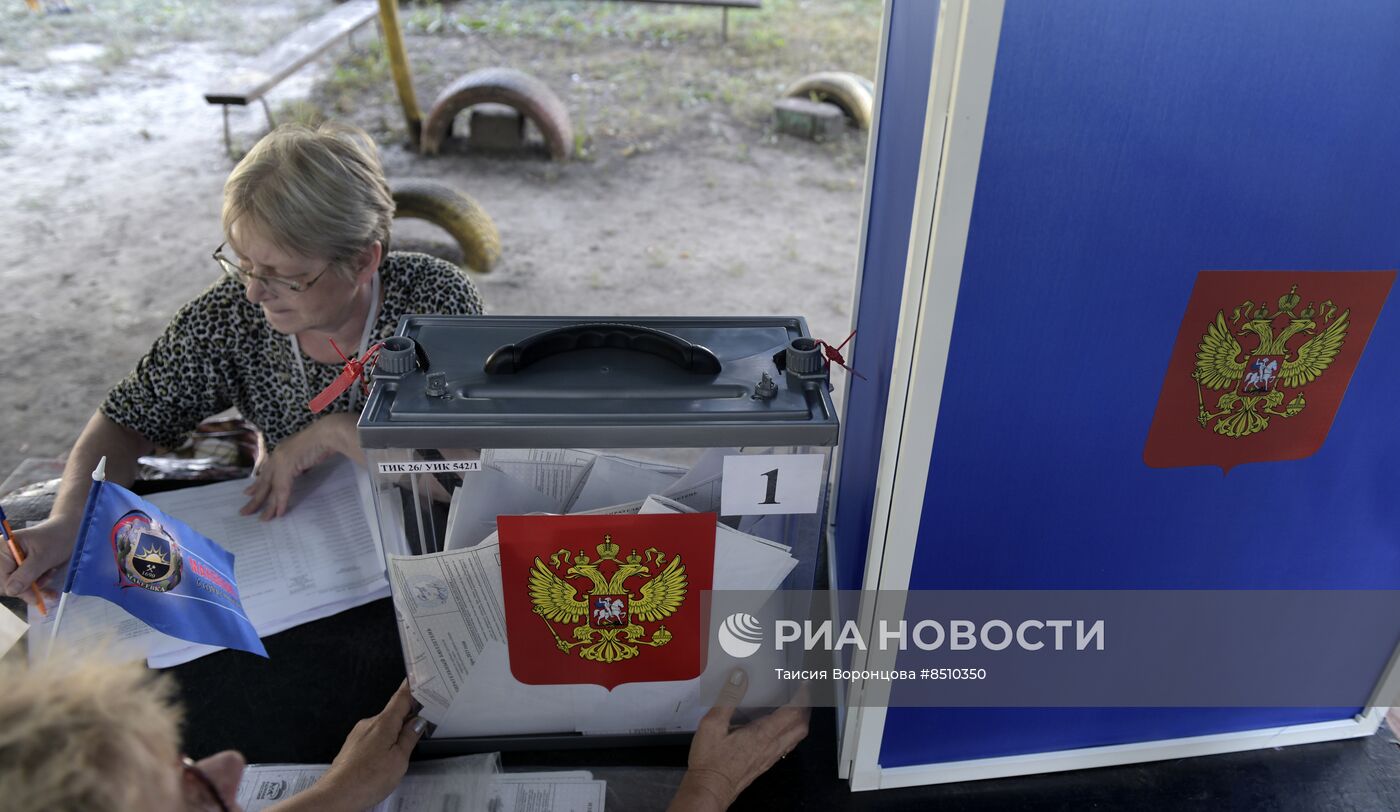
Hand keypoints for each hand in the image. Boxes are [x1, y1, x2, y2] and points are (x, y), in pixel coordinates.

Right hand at [1, 516, 76, 607]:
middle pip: (6, 585)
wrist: (68, 534)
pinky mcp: (20, 571)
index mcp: (2, 549)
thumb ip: (26, 574)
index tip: (36, 593)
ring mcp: (11, 565)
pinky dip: (38, 588)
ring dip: (35, 586)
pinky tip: (49, 584)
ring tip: (50, 574)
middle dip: (28, 587)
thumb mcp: (42, 557)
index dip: (18, 587)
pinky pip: (24, 587)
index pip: (1, 578)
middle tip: (47, 579)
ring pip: (16, 588)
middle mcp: (2, 557)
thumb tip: (11, 591)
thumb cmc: (56, 540)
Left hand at [241, 414, 361, 519]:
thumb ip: (300, 461)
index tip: (249, 493)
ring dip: (267, 505)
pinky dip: (281, 502)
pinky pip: (282, 489)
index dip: (258, 483)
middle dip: (255, 497)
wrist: (327, 433)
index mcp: (281, 451)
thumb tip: (302, 469)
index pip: (267, 471)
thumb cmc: (323, 439)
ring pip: (271, 488)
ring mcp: (281, 461)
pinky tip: (278, 513)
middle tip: (246, 511)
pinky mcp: (287, 467)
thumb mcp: (306, 453)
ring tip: (263, 519)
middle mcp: (277, 456)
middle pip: (264, 481)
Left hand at [293, 680, 425, 811]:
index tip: (420, 677)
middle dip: (408, 717)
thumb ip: (409, 738)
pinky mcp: (353, 746)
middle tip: (423, 724)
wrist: (335, 795)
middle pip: (393, 713)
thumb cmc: (366, 780)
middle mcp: (369, 724)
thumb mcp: (398, 760)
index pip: (401, 697)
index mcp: (384, 723)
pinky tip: (386, 759)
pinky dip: (383, 742)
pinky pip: (373, 737)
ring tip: (404, 750)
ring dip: (395, 733)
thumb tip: (417, 722)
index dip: (412, 686)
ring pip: (383, 727)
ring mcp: (359, 734)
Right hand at [669, 669, 809, 811]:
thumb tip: (739, 678)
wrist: (710, 789)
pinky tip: (780, 730)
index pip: (793, 712)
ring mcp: (770, 757)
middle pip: (801, 726)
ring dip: (801, 721)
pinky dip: (791, 733)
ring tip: (797, 709)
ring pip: (796, 737)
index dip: (803, 696)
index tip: (805, 684)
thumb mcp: (712, 724)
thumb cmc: (711, 763)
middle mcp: (771, 746)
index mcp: (763, 734)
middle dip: (807, 708)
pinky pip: (787, 746)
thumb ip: (727, 698)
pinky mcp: (765, 763)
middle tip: (804, 694)